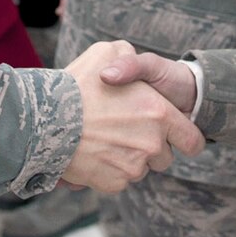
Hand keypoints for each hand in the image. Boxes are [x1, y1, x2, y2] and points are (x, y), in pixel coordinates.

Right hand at [61, 41, 204, 191]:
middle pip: (164, 158)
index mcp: (158, 113)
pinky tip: (93, 153)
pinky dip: (109, 171)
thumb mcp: (107, 52)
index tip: (176, 138)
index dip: (185, 138)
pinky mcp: (114, 184)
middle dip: (151, 148)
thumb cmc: (76, 84)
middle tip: (126, 132)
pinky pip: (120, 180)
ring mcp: (133, 167)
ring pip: (140, 169)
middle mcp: (151, 143)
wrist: (43, 119)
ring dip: (129, 159)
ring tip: (104, 140)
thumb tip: (133, 68)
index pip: (192, 140)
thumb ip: (129, 58)